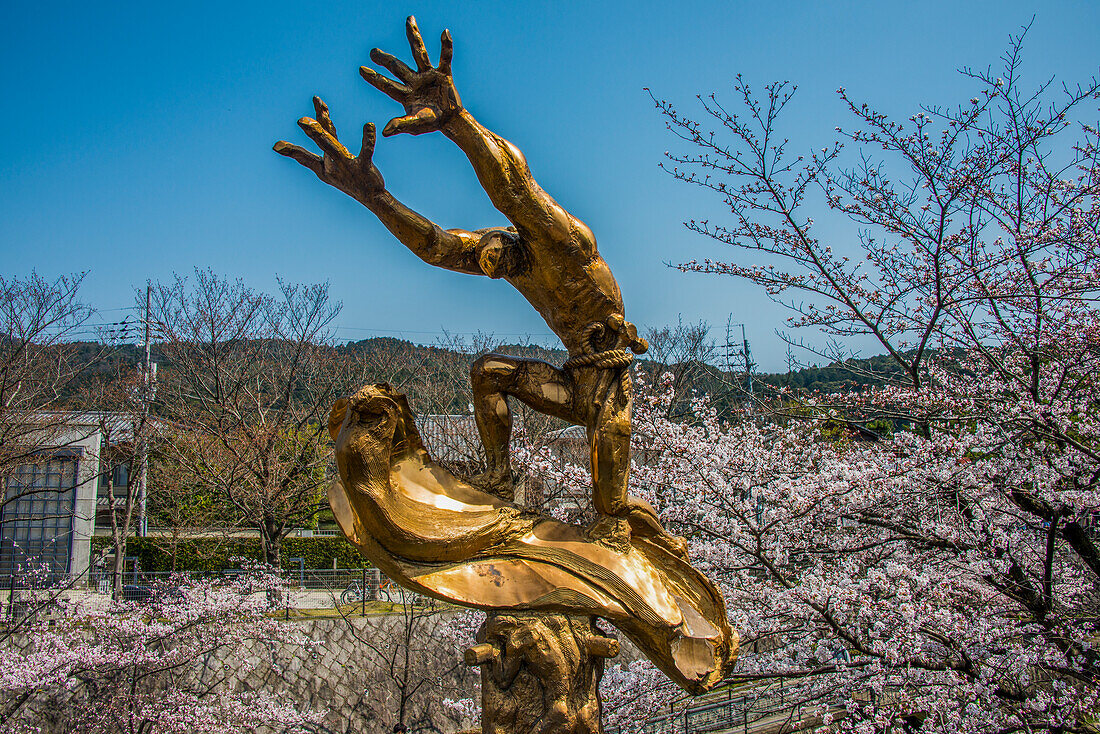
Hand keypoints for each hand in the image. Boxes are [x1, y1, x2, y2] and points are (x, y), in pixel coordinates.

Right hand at [274, 96, 385, 202]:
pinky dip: (367, 138)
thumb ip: (304, 157)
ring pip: (335, 147)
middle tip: (301, 120)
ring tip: (324, 116)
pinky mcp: (364, 166)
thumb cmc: (346, 180)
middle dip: (312, 131)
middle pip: (321, 144)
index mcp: (324, 164)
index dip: (291, 151)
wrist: (370, 196)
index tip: (276, 146)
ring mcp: (348, 165)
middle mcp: (333, 164)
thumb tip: (278, 147)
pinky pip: (366, 150)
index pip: (305, 155)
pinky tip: (369, 125)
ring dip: (329, 134)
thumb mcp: (322, 170)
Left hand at [360, 16, 461, 136]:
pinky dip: (446, 46)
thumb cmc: (430, 123)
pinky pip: (445, 57)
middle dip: (385, 60)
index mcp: (405, 94)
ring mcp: (427, 75)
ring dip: (413, 36)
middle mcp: (413, 81)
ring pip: (418, 53)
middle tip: (372, 51)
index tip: (361, 69)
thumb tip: (384, 131)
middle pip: (397, 67)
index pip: (386, 85)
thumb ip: (401, 125)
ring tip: (408, 19)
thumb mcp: (415, 125)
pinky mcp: (443, 73)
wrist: (450, 120)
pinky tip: (444, 32)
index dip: (374, 77)